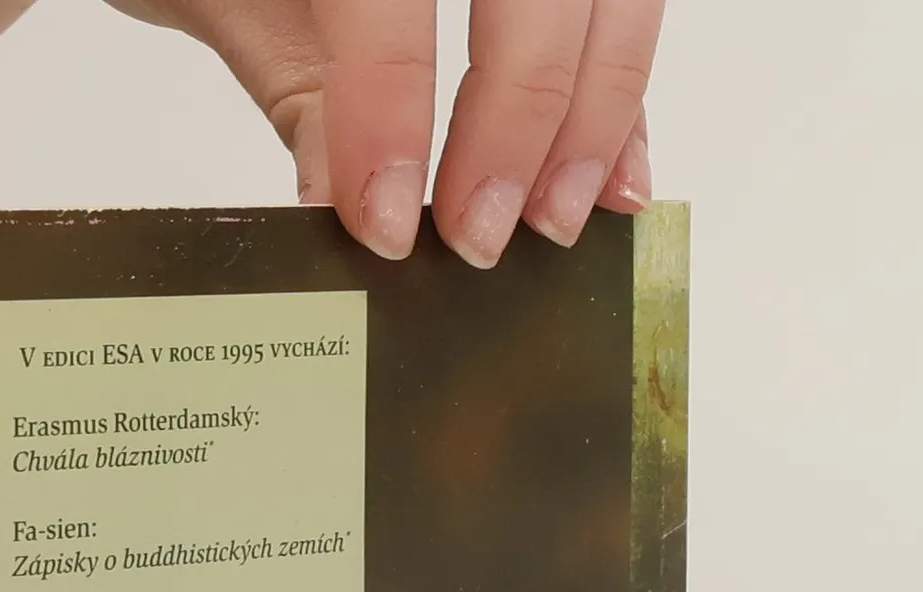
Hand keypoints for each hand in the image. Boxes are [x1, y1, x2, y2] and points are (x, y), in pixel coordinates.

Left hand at [108, 0, 661, 266]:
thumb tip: (346, 201)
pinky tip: (613, 177)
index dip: (392, 114)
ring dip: (594, 117)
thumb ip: (297, 83)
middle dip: (517, 124)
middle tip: (477, 236)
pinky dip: (623, 87)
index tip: (388, 225)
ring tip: (553, 221)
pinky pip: (625, 1)